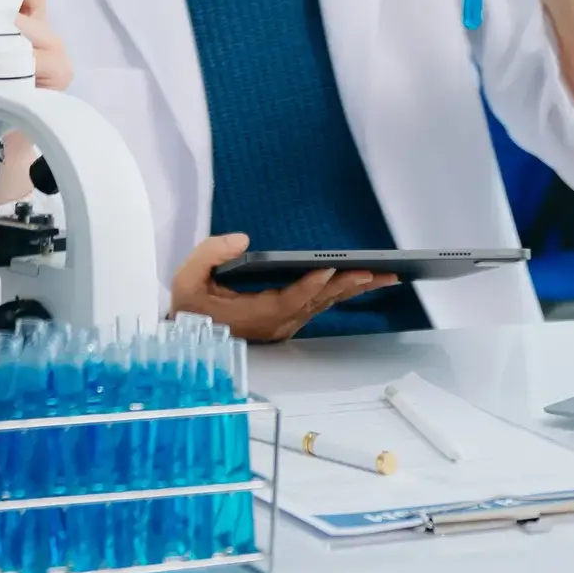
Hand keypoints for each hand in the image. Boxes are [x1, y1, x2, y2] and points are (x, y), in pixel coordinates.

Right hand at [167, 233, 395, 343]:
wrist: (190, 332)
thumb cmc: (190, 305)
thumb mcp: (187, 279)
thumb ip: (210, 255)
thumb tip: (241, 240)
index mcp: (253, 315)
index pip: (287, 300)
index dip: (308, 286)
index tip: (328, 269)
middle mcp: (276, 322)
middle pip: (318, 303)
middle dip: (348, 286)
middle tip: (376, 272)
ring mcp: (285, 323)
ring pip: (325, 304)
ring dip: (355, 289)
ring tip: (386, 276)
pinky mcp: (290, 319)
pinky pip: (322, 304)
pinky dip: (344, 291)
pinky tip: (364, 280)